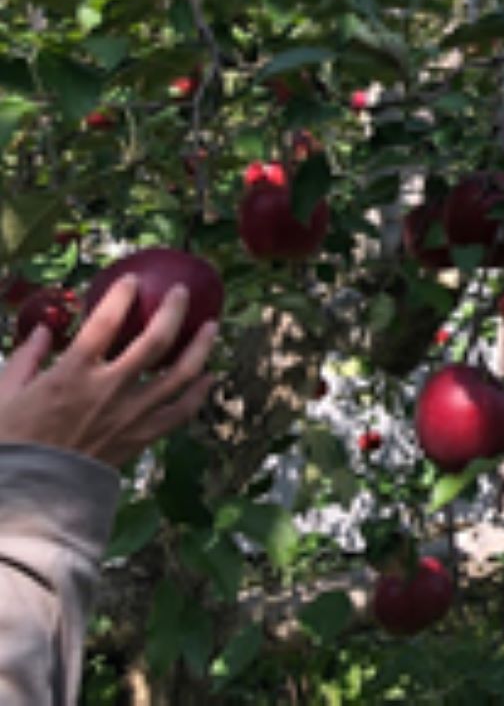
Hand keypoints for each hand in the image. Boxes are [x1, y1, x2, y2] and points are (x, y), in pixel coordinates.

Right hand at [0, 274, 217, 468]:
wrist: (28, 496)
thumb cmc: (11, 442)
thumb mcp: (3, 393)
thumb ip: (26, 356)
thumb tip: (44, 329)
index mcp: (72, 373)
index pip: (105, 321)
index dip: (122, 295)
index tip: (133, 279)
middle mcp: (108, 389)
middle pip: (156, 340)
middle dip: (174, 310)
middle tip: (183, 292)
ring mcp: (130, 414)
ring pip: (181, 374)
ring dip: (200, 347)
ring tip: (211, 326)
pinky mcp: (142, 437)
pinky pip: (181, 412)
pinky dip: (199, 393)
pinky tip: (209, 377)